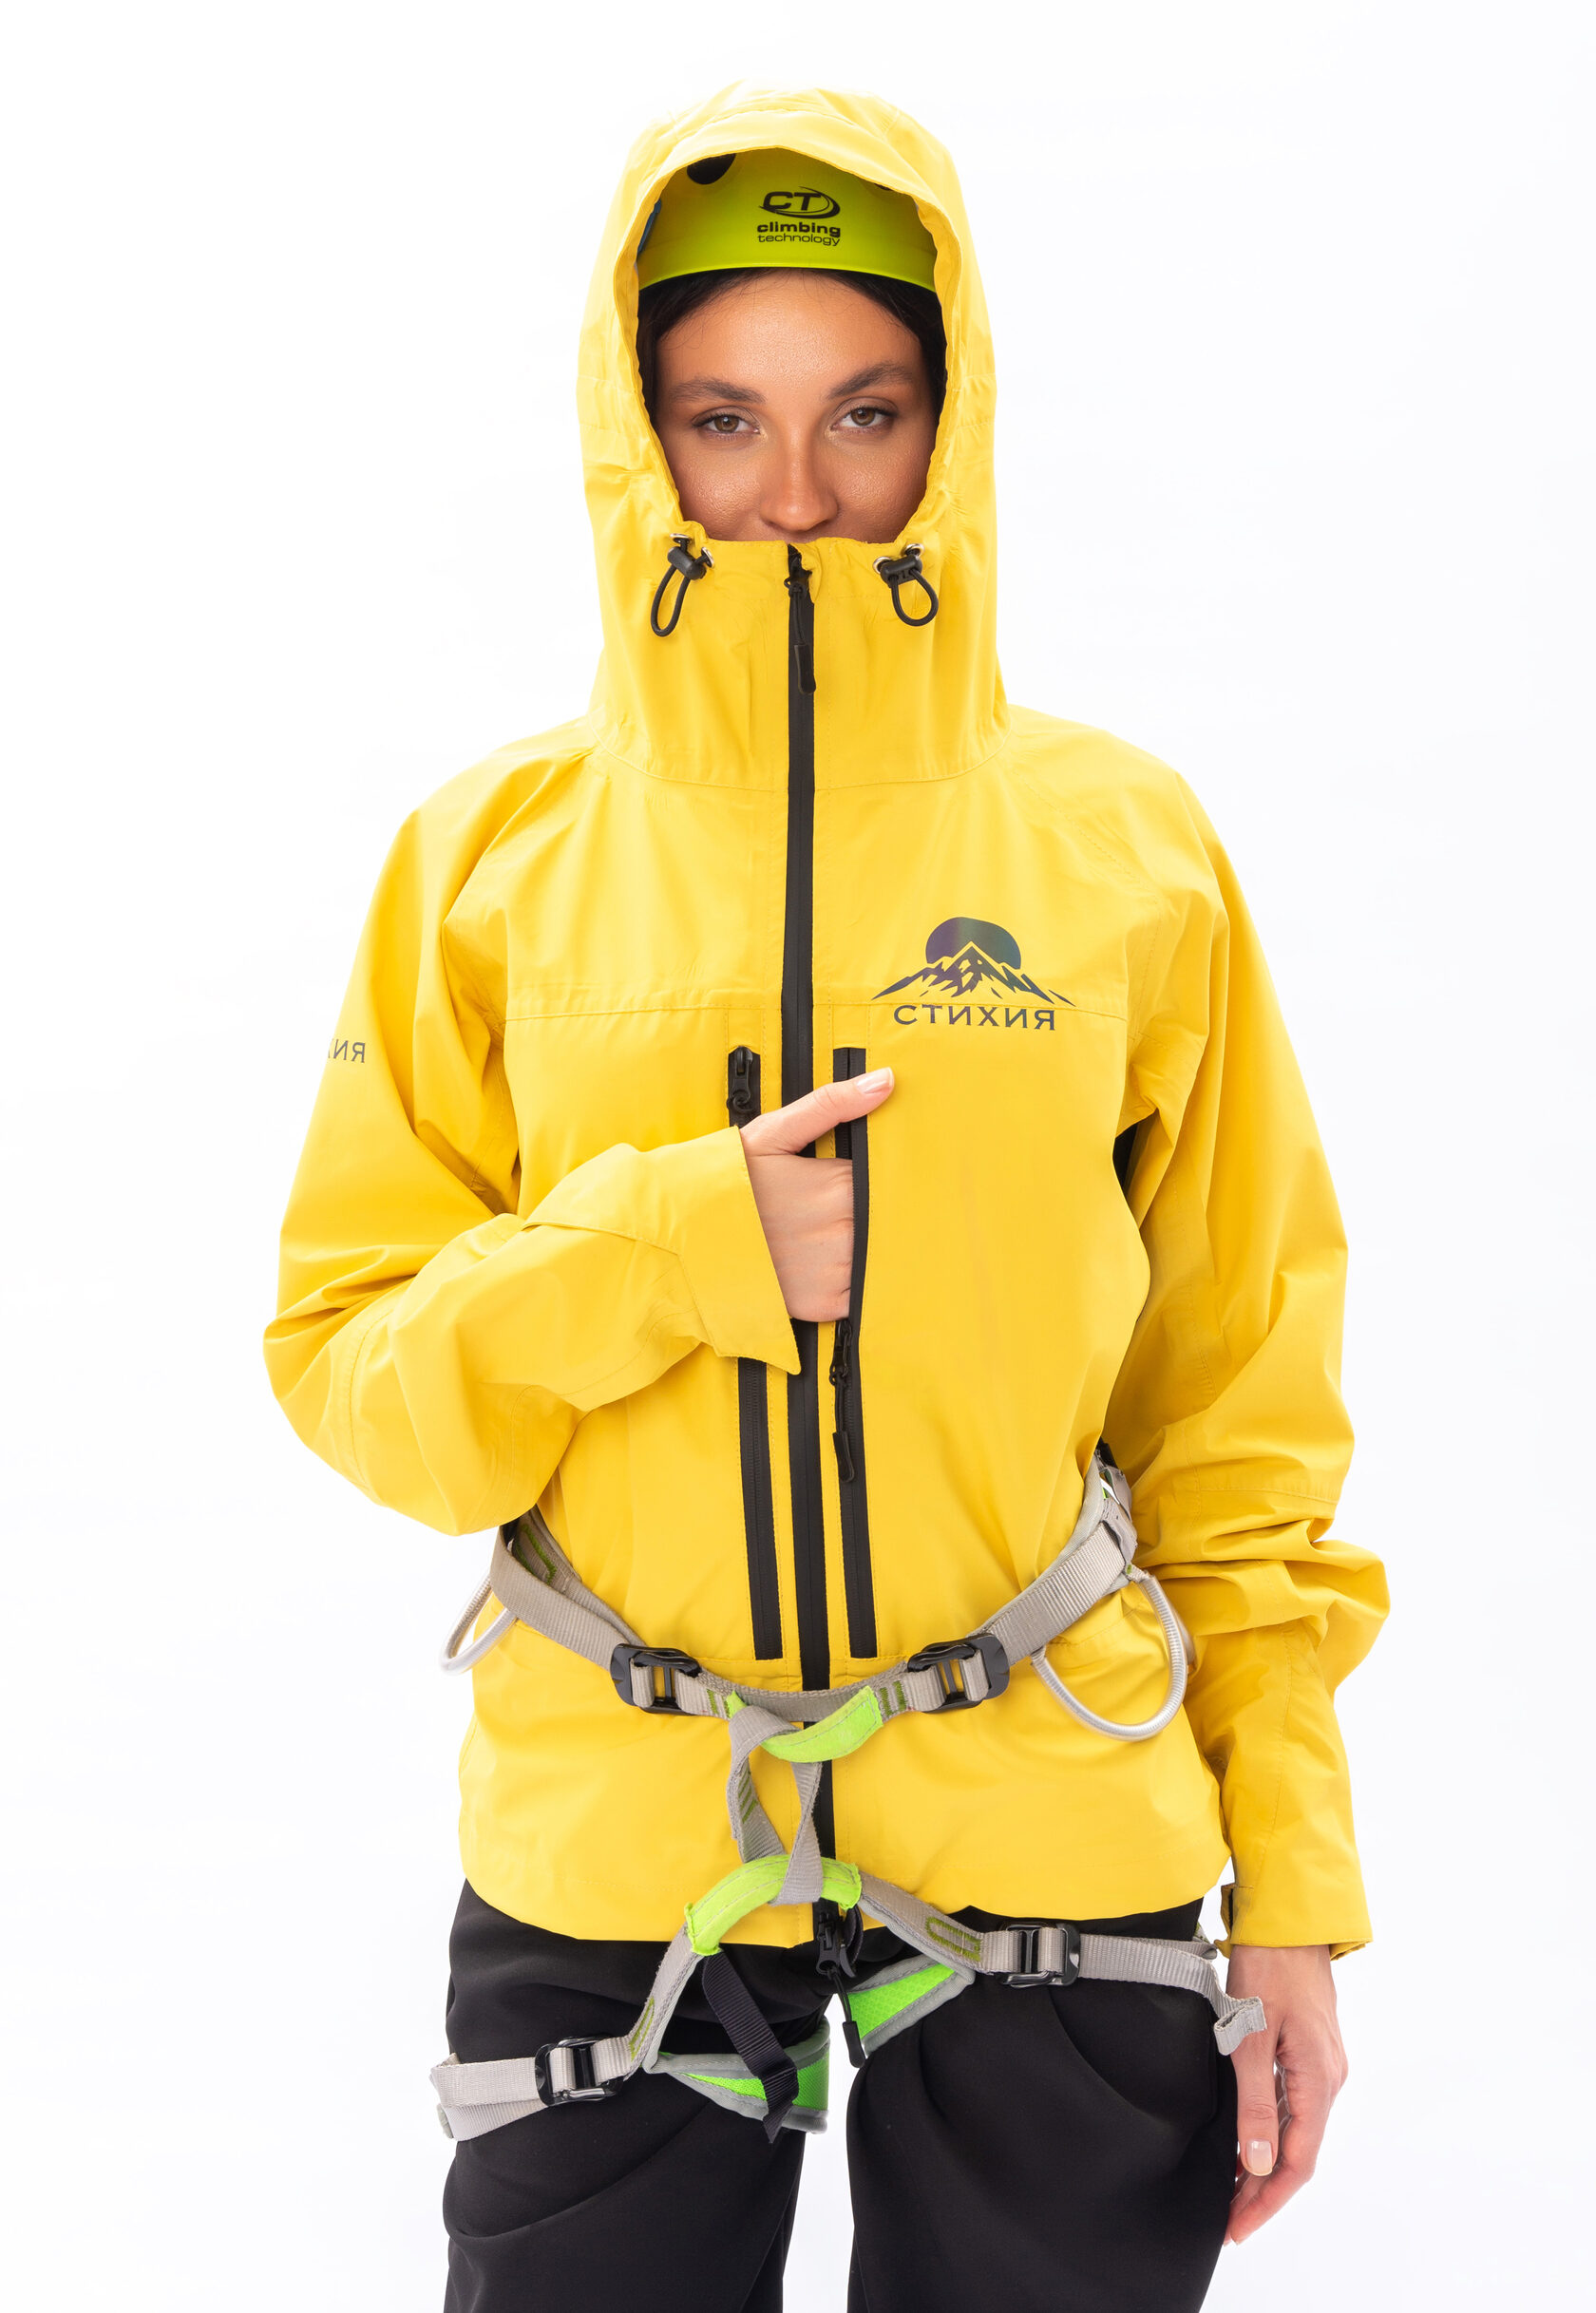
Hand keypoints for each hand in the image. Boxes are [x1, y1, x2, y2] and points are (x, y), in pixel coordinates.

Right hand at [739, 1070, 894, 1320]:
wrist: (685, 1242)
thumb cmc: (728, 1184)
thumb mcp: (771, 1134)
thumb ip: (830, 1104)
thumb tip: (886, 1080)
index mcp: (838, 1185)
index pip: (889, 1179)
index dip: (880, 1177)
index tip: (860, 1180)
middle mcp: (843, 1230)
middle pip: (890, 1219)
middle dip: (877, 1212)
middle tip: (843, 1210)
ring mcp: (835, 1270)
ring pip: (884, 1257)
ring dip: (874, 1249)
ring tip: (837, 1238)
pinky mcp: (825, 1304)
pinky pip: (864, 1295)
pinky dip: (860, 1284)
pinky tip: (834, 1268)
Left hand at [1225, 1943, 1346, 2244]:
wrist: (1287, 1915)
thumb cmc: (1269, 1967)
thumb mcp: (1252, 2038)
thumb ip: (1255, 2104)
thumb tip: (1258, 2163)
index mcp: (1319, 2081)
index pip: (1297, 2163)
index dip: (1267, 2201)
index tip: (1237, 2227)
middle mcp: (1328, 2078)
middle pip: (1298, 2152)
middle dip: (1264, 2190)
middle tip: (1229, 2218)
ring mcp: (1320, 2064)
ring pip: (1295, 2130)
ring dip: (1266, 2162)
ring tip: (1231, 2189)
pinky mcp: (1309, 2049)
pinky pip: (1292, 2103)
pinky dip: (1269, 2129)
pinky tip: (1246, 2139)